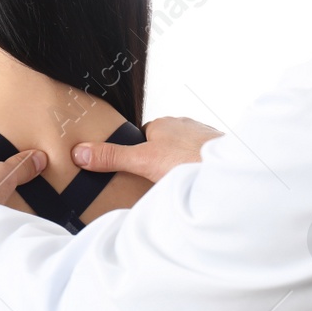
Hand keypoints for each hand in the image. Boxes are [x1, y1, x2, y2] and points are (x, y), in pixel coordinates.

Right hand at [71, 116, 221, 181]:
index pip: (143, 136)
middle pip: (163, 145)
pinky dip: (197, 171)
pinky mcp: (219, 152)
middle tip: (153, 183)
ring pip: (183, 153)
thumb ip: (112, 158)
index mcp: (164, 123)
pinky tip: (195, 185)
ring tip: (176, 187)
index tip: (134, 170)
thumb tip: (80, 153)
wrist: (231, 172)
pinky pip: (201, 161)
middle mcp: (185, 125)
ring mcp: (204, 138)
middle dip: (158, 162)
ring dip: (179, 167)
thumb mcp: (142, 161)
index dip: (137, 154)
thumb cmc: (190, 160)